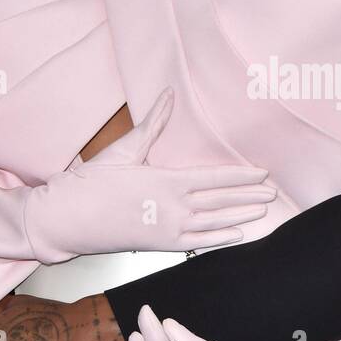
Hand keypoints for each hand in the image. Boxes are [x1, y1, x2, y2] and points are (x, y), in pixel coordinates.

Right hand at [24, 87, 276, 257]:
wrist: (67, 219)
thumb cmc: (92, 183)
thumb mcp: (124, 149)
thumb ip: (153, 123)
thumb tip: (168, 94)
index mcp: (167, 181)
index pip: (216, 179)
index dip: (242, 176)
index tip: (263, 173)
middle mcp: (173, 207)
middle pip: (221, 201)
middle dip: (249, 196)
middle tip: (274, 193)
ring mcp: (168, 229)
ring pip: (214, 222)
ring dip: (241, 216)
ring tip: (263, 211)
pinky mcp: (160, 245)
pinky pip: (198, 244)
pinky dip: (219, 239)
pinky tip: (237, 234)